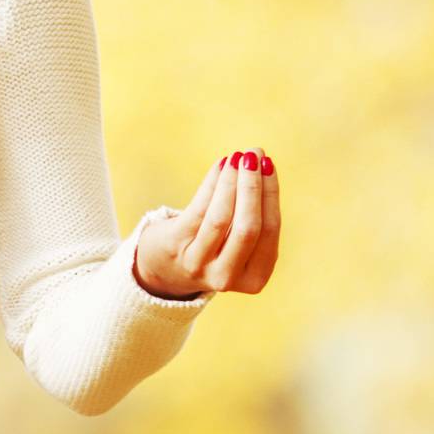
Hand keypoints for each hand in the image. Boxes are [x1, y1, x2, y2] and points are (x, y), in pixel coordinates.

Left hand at [134, 148, 280, 298]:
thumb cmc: (211, 248)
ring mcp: (198, 264)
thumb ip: (254, 217)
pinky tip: (220, 165)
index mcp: (254, 278)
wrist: (163, 268)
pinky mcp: (175, 246)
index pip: (270, 231)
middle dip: (253, 187)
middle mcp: (226, 276)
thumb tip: (261, 164)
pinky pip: (198, 210)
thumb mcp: (238, 245)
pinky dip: (212, 184)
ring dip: (232, 182)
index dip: (271, 195)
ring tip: (237, 156)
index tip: (269, 165)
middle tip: (255, 155)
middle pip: (248, 227)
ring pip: (221, 217)